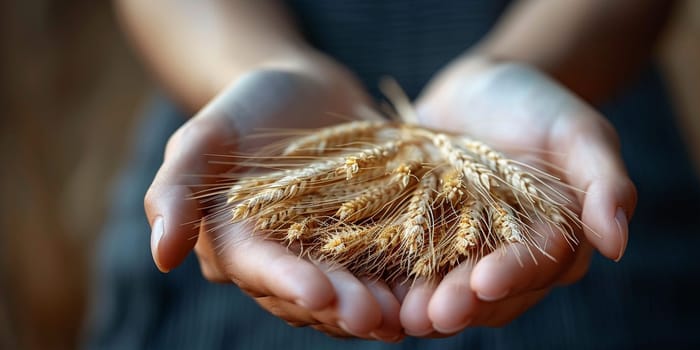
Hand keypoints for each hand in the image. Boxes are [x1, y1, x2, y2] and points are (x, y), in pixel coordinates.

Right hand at [143, 61, 403, 340]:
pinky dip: (404, 281)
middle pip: (311, 293)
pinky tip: (428, 290)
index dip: (289, 284)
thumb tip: (161, 255)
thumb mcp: (203, 136)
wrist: (302, 89)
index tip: (319, 294)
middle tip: (374, 317)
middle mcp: (284, 259)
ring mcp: (327, 253)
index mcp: (239, 243)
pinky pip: (385, 266)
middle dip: (342, 306)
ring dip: (377, 307)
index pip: (261, 271)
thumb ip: (177, 189)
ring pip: (350, 291)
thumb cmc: (244, 108)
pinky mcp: (366, 238)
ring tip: (406, 316)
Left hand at [399, 56, 636, 335]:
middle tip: (432, 316)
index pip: (538, 265)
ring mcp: (464, 252)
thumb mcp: (578, 131)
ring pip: (448, 289)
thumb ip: (604, 182)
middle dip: (462, 303)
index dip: (513, 275)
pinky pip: (409, 267)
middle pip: (490, 291)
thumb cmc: (538, 105)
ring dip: (425, 306)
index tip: (485, 281)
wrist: (481, 88)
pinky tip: (374, 294)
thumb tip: (618, 244)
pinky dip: (394, 284)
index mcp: (554, 239)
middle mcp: (510, 256)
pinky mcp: (425, 240)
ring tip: (401, 317)